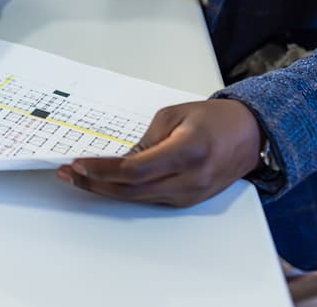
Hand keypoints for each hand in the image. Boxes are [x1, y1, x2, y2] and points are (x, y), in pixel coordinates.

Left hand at [55, 99, 262, 206]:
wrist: (249, 135)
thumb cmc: (213, 119)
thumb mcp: (174, 115)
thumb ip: (145, 139)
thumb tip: (117, 159)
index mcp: (187, 152)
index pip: (135, 170)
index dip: (103, 170)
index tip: (79, 163)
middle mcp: (189, 179)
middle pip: (132, 190)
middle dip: (95, 183)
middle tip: (68, 172)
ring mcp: (190, 195)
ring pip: (138, 199)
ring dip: (105, 190)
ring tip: (77, 177)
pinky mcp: (187, 201)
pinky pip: (149, 199)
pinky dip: (124, 192)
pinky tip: (104, 183)